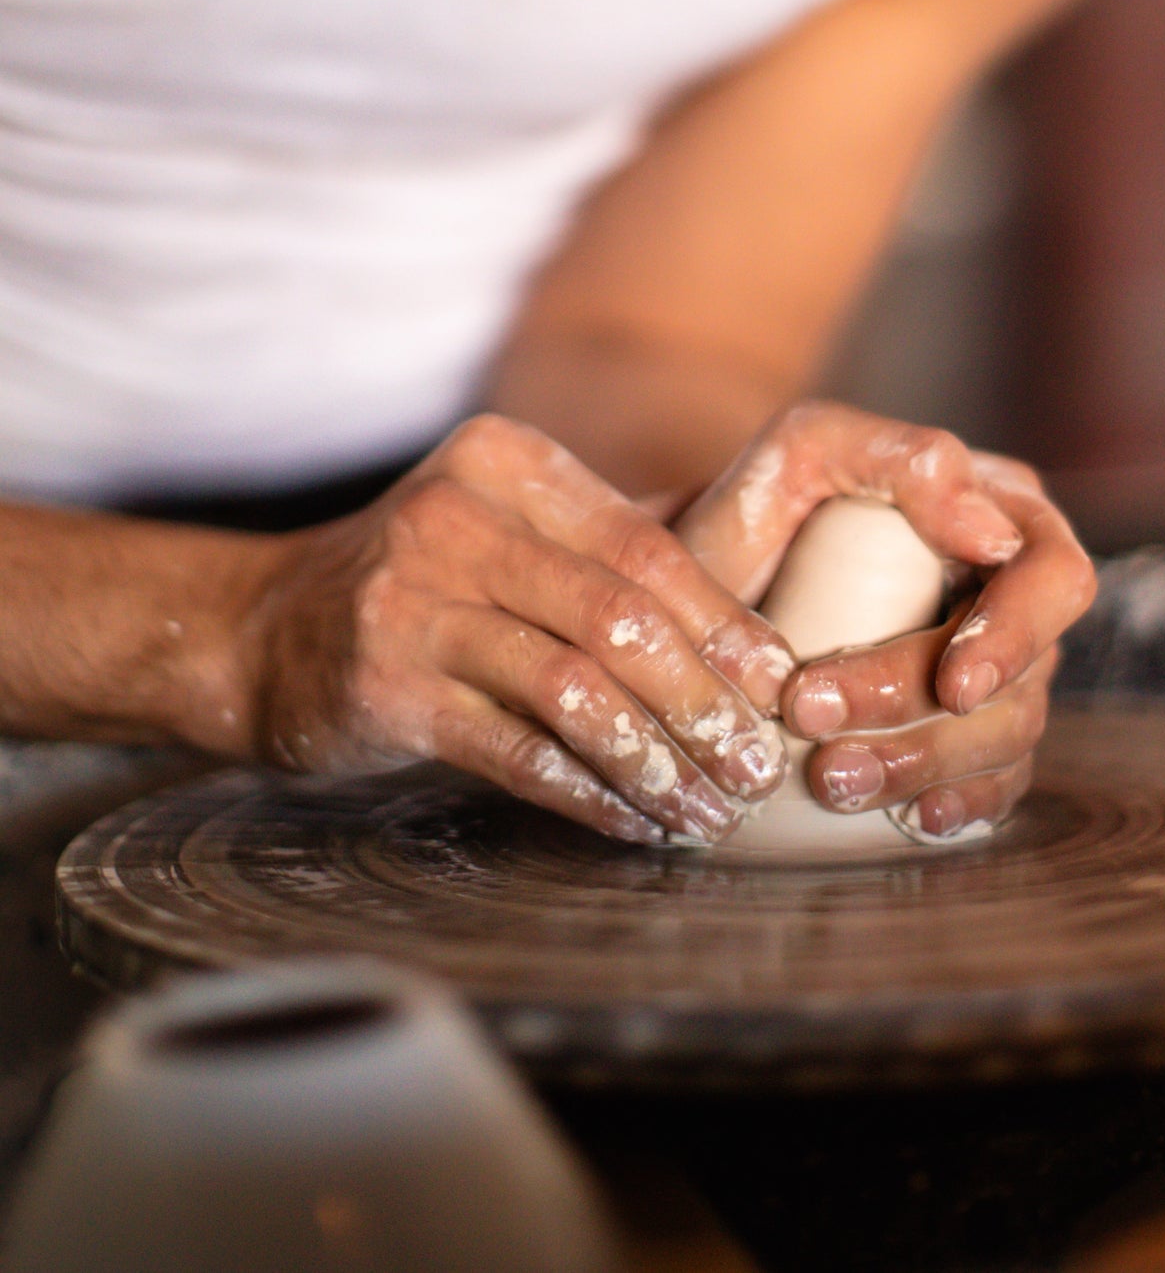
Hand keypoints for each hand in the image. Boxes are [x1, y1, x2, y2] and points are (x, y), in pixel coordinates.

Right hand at [240, 416, 794, 843]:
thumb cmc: (426, 583)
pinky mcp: (381, 688)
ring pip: (574, 688)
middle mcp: (457, 519)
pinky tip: (634, 823)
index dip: (726, 623)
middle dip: (705, 702)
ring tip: (708, 811)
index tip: (779, 686)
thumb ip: (618, 537)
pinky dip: (587, 793)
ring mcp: (410, 602)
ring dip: (656, 761)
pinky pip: (515, 750)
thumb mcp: (511, 526)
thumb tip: (764, 558)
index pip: (647, 547)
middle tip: (756, 766)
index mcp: (509, 464)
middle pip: (621, 617)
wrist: (263, 631)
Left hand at [673, 403, 1094, 838]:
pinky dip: (955, 806)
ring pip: (1007, 738)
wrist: (701, 585)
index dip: (1013, 638)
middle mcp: (1014, 595)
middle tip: (827, 733)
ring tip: (830, 779)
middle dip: (939, 720)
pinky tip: (911, 819)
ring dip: (923, 766)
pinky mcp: (964, 732)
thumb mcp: (807, 451)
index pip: (1052, 578)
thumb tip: (991, 529)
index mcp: (1003, 514)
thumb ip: (897, 457)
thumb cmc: (758, 508)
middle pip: (1027, 677)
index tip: (950, 686)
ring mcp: (997, 670)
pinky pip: (992, 785)